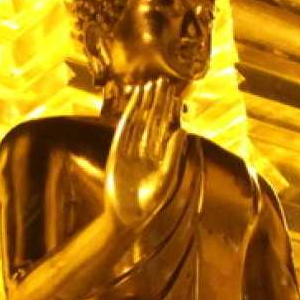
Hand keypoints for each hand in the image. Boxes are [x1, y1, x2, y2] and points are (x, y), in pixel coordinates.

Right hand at [104, 79, 185, 227]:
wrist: (126, 217)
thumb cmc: (149, 203)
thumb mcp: (165, 179)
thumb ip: (172, 155)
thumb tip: (182, 131)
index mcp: (161, 156)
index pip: (166, 128)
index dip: (169, 111)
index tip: (174, 94)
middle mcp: (147, 150)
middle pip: (154, 121)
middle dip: (158, 102)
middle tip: (163, 82)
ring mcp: (132, 149)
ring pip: (140, 122)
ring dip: (144, 104)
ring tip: (149, 86)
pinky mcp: (118, 152)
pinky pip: (125, 130)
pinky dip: (130, 115)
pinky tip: (134, 102)